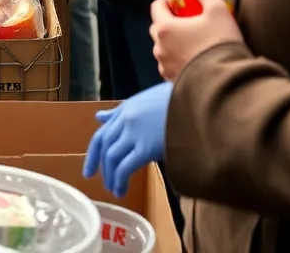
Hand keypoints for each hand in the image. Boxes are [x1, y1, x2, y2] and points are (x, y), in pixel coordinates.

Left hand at [84, 82, 171, 197]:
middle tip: (93, 177)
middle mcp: (126, 119)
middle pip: (103, 143)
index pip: (105, 128)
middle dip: (97, 163)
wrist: (197, 100)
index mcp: (128, 107)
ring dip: (110, 176)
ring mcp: (134, 133)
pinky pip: (124, 167)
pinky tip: (120, 190)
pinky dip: (119, 181)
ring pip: (111, 157)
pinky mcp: (145, 147)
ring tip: (113, 189)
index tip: (92, 162)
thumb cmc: (182, 98)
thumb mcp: (150, 98)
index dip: (96, 147)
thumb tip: (100, 116)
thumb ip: (126, 109)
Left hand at [151, 0, 243, 80]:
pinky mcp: (172, 82)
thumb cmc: (220, 43)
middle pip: (158, 28)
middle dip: (169, 22)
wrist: (227, 83)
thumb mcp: (216, 10)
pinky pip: (170, 66)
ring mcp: (164, 67)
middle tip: (189, 21)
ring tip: (194, 42)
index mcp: (165, 28)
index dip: (167, 2)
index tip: (181, 2)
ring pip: (163, 49)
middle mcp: (159, 48)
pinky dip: (178, 61)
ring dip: (173, 43)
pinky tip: (195, 60)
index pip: (156, 7)